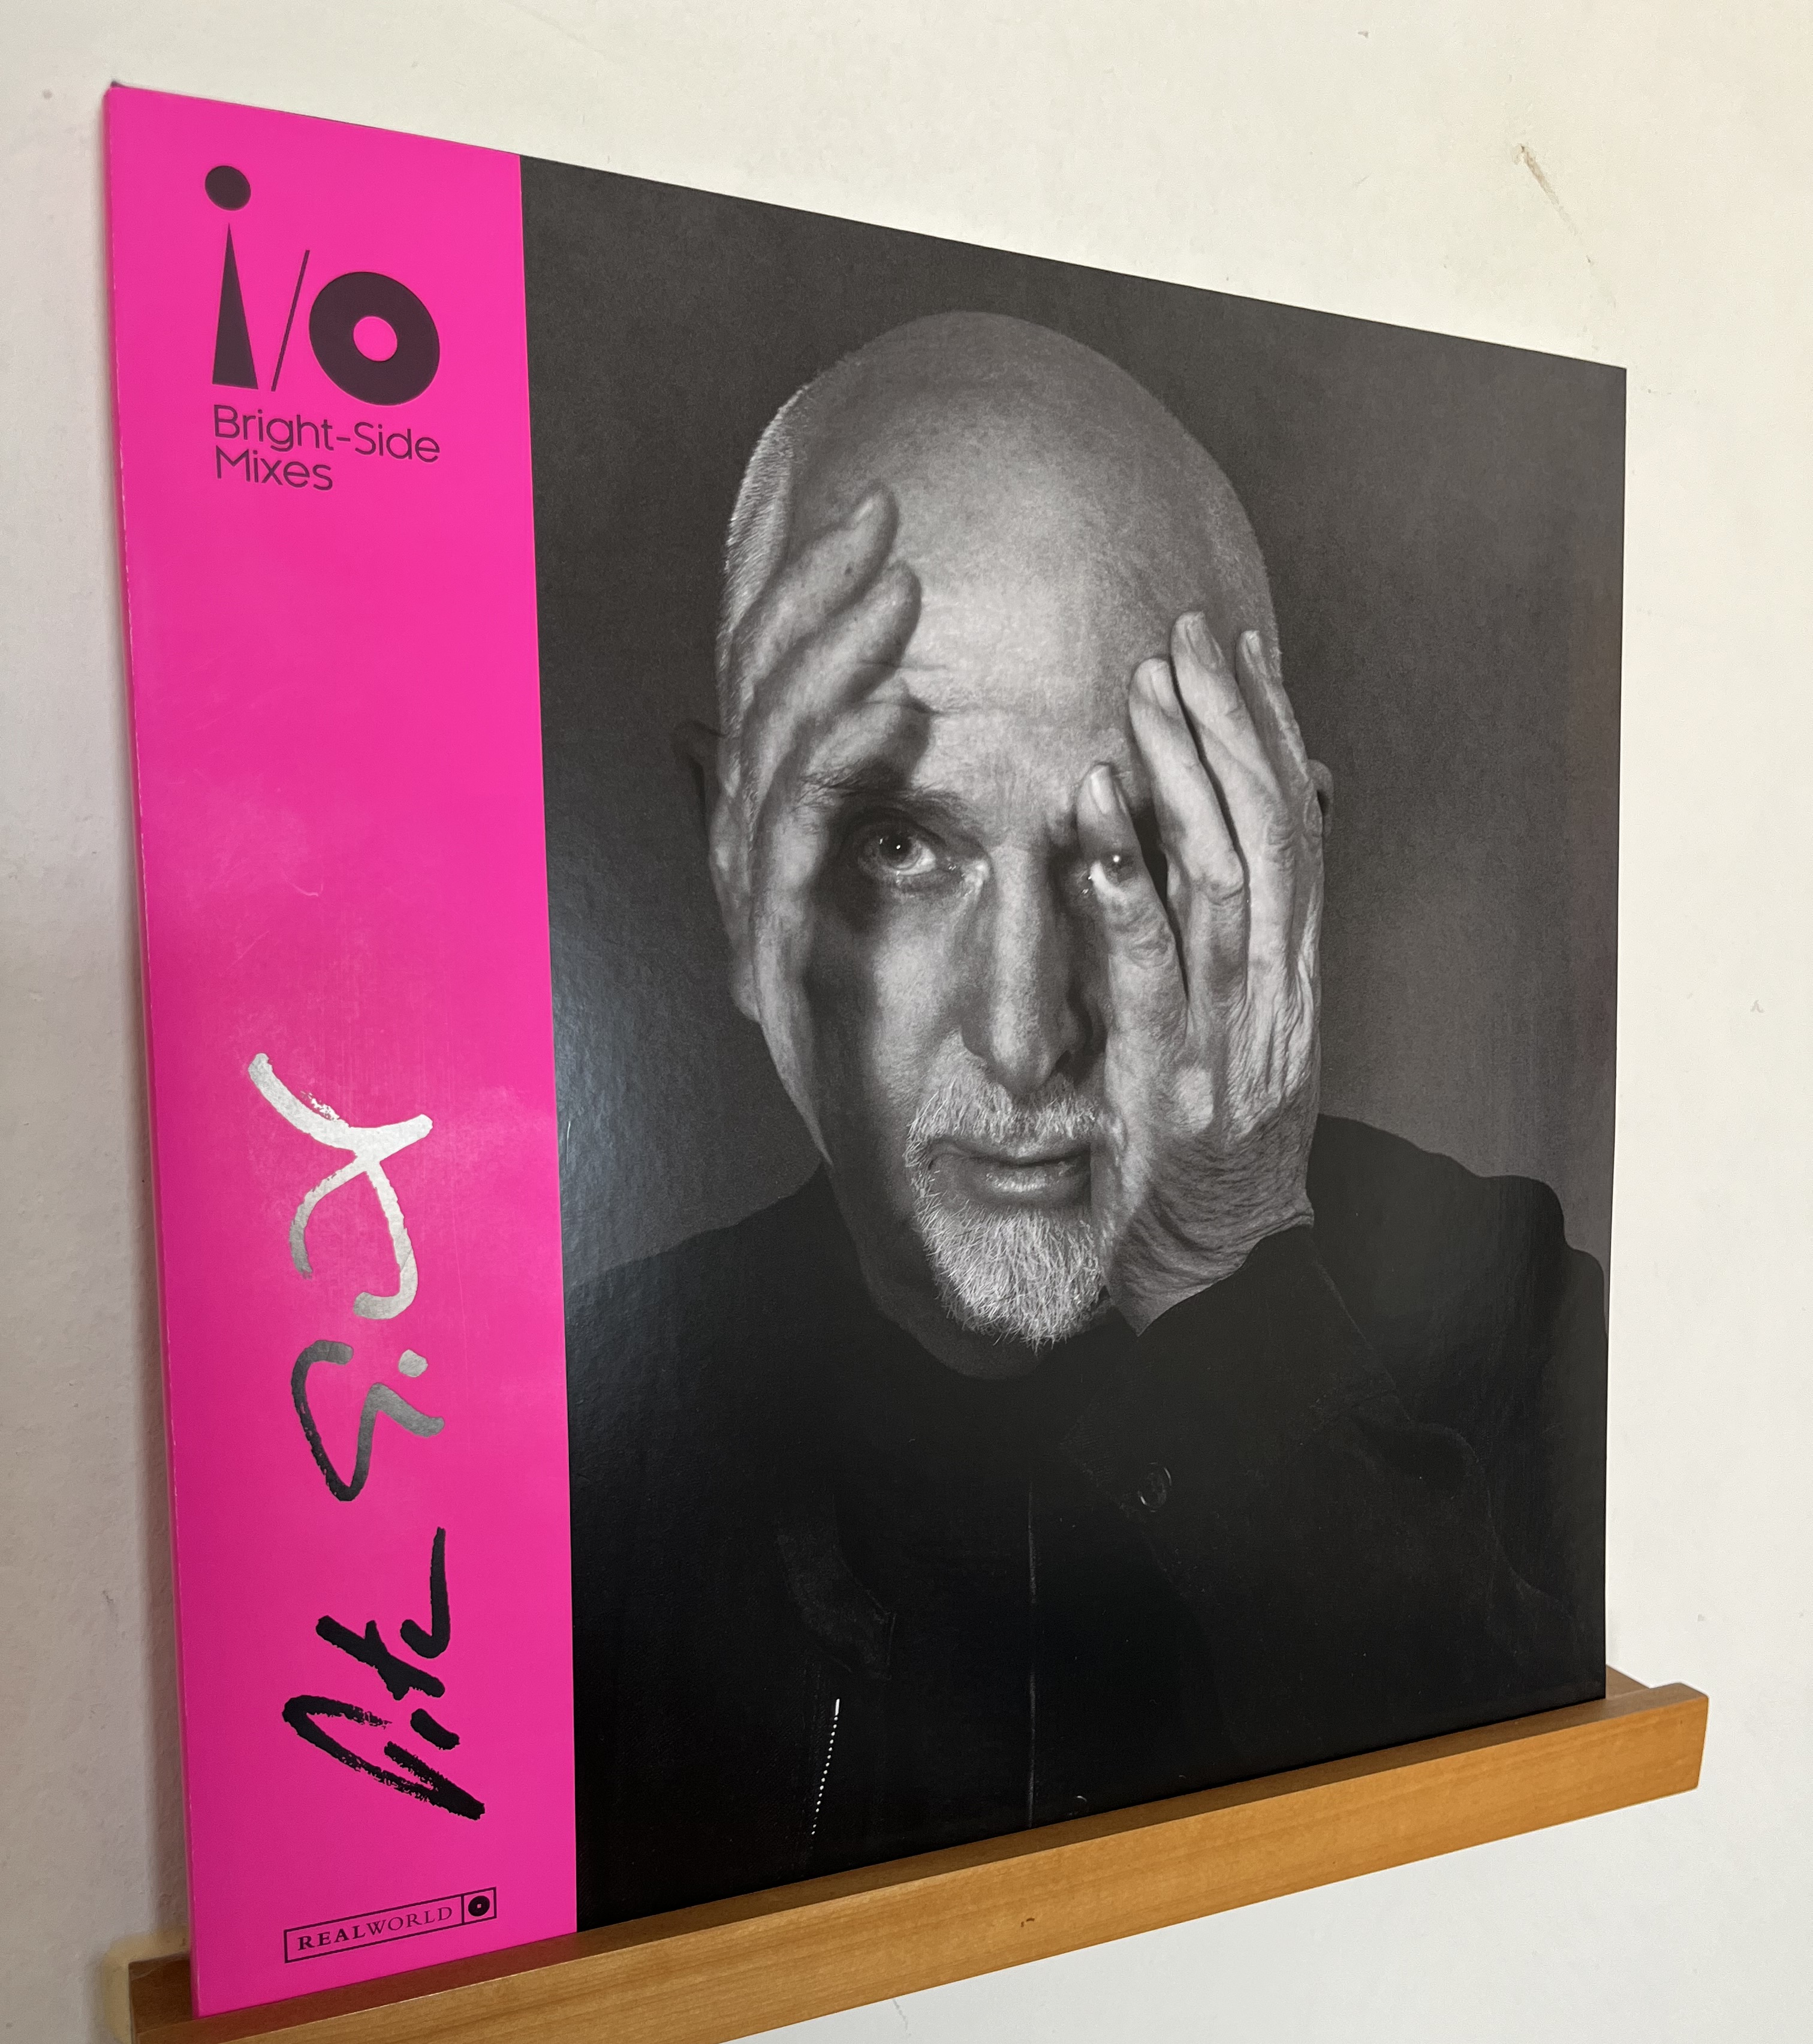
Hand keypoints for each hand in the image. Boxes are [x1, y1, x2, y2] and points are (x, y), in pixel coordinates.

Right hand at [708, 486, 921, 1119]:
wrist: (911, 1194)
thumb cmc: (921, 1056)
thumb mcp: (900, 912)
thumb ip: (842, 821)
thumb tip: (727, 727)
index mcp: (774, 839)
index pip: (775, 689)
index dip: (810, 597)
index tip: (879, 519)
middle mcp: (750, 867)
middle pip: (759, 704)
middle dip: (813, 601)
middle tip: (878, 521)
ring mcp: (754, 916)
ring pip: (772, 756)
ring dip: (830, 665)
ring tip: (894, 593)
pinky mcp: (773, 966)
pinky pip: (794, 844)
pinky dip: (836, 767)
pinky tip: (888, 710)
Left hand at [1077, 611, 1323, 1331]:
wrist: (1221, 1264)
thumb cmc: (1220, 1135)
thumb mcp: (1254, 1016)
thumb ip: (1264, 916)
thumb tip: (1307, 795)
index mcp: (1297, 968)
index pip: (1300, 823)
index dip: (1272, 727)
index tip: (1238, 645)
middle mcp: (1279, 989)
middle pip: (1273, 830)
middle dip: (1230, 726)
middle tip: (1182, 639)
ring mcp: (1234, 1035)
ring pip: (1226, 879)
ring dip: (1184, 783)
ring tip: (1142, 701)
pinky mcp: (1176, 1081)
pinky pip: (1154, 972)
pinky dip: (1126, 892)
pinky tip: (1093, 825)